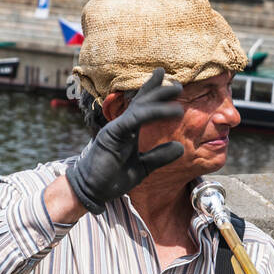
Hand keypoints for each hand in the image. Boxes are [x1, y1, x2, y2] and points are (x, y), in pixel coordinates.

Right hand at [65, 68, 183, 213]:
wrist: (93, 191)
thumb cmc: (113, 178)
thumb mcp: (143, 167)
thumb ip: (159, 156)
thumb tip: (180, 147)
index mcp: (128, 130)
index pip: (143, 107)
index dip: (155, 92)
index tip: (171, 82)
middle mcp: (122, 125)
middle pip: (142, 101)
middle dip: (159, 90)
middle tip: (178, 83)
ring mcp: (116, 128)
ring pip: (140, 107)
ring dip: (159, 98)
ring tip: (177, 91)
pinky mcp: (112, 134)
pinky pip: (135, 120)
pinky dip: (152, 113)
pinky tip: (169, 110)